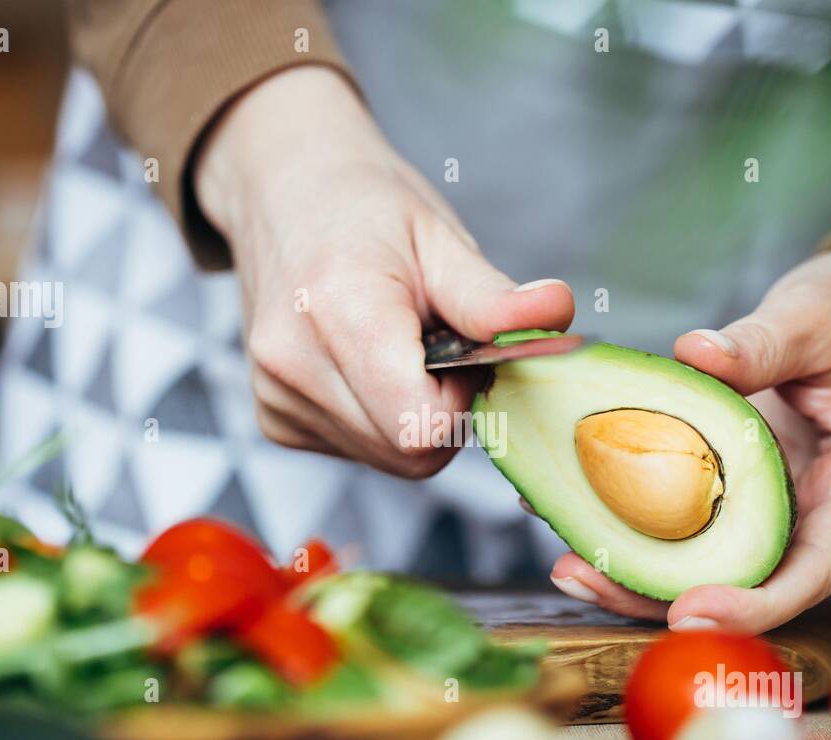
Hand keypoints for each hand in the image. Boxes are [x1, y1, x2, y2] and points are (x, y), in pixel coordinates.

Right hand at [195, 67, 573, 476]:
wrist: (282, 193)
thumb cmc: (364, 209)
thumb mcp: (438, 238)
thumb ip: (492, 296)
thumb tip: (557, 311)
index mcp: (340, 312)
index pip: (422, 425)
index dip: (462, 402)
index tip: (463, 356)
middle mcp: (294, 365)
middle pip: (407, 451)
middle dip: (443, 411)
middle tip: (439, 348)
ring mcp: (275, 398)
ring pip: (385, 456)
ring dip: (412, 416)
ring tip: (398, 348)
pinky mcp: (273, 418)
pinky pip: (355, 448)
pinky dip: (378, 419)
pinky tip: (366, 364)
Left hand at [545, 221, 830, 632]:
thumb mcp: (822, 312)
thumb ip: (765, 340)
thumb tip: (697, 354)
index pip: (814, 571)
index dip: (752, 605)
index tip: (686, 612)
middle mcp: (827, 517)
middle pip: (749, 585)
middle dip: (664, 596)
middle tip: (584, 577)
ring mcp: (785, 511)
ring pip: (713, 568)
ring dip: (640, 573)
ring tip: (569, 564)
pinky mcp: (748, 495)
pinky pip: (697, 529)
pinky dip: (642, 531)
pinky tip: (581, 519)